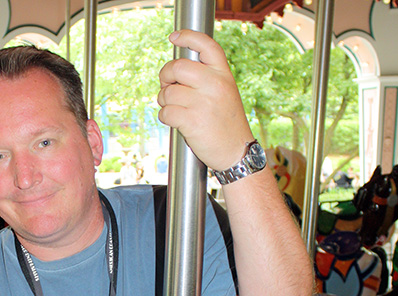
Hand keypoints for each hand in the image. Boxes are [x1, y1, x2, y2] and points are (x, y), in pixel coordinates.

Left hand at [158, 29, 253, 170]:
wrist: (236, 152)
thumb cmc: (227, 124)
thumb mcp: (226, 93)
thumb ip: (208, 79)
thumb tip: (176, 72)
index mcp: (223, 75)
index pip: (206, 46)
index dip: (188, 37)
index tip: (175, 37)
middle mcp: (214, 85)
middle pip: (177, 67)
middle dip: (165, 77)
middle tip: (167, 88)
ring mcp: (203, 103)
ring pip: (168, 93)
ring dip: (164, 102)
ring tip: (175, 110)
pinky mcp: (193, 122)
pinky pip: (166, 112)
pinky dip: (165, 117)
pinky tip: (174, 122)